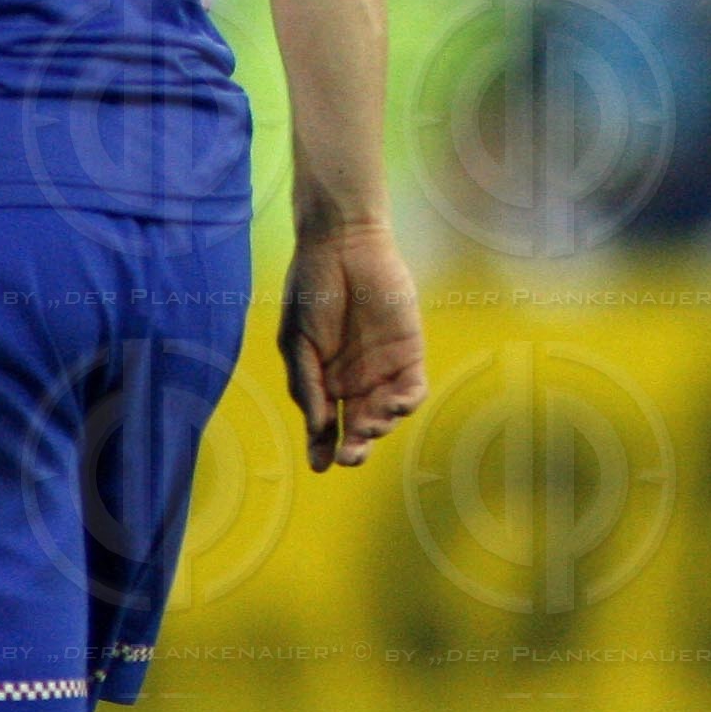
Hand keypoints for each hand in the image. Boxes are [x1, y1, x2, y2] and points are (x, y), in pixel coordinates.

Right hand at [277, 226, 425, 471]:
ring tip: (366, 424)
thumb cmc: (312, 291)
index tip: (320, 466)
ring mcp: (382, 369)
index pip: (325, 427)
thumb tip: (319, 429)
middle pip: (358, 429)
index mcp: (324, 381)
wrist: (341, 246)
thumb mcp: (298, 342)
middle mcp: (354, 381)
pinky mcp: (408, 352)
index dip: (322, 449)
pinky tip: (392, 404)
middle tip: (349, 455)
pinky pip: (412, 390)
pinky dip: (405, 404)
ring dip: (378, 428)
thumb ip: (308, 385)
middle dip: (354, 449)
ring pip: (385, 416)